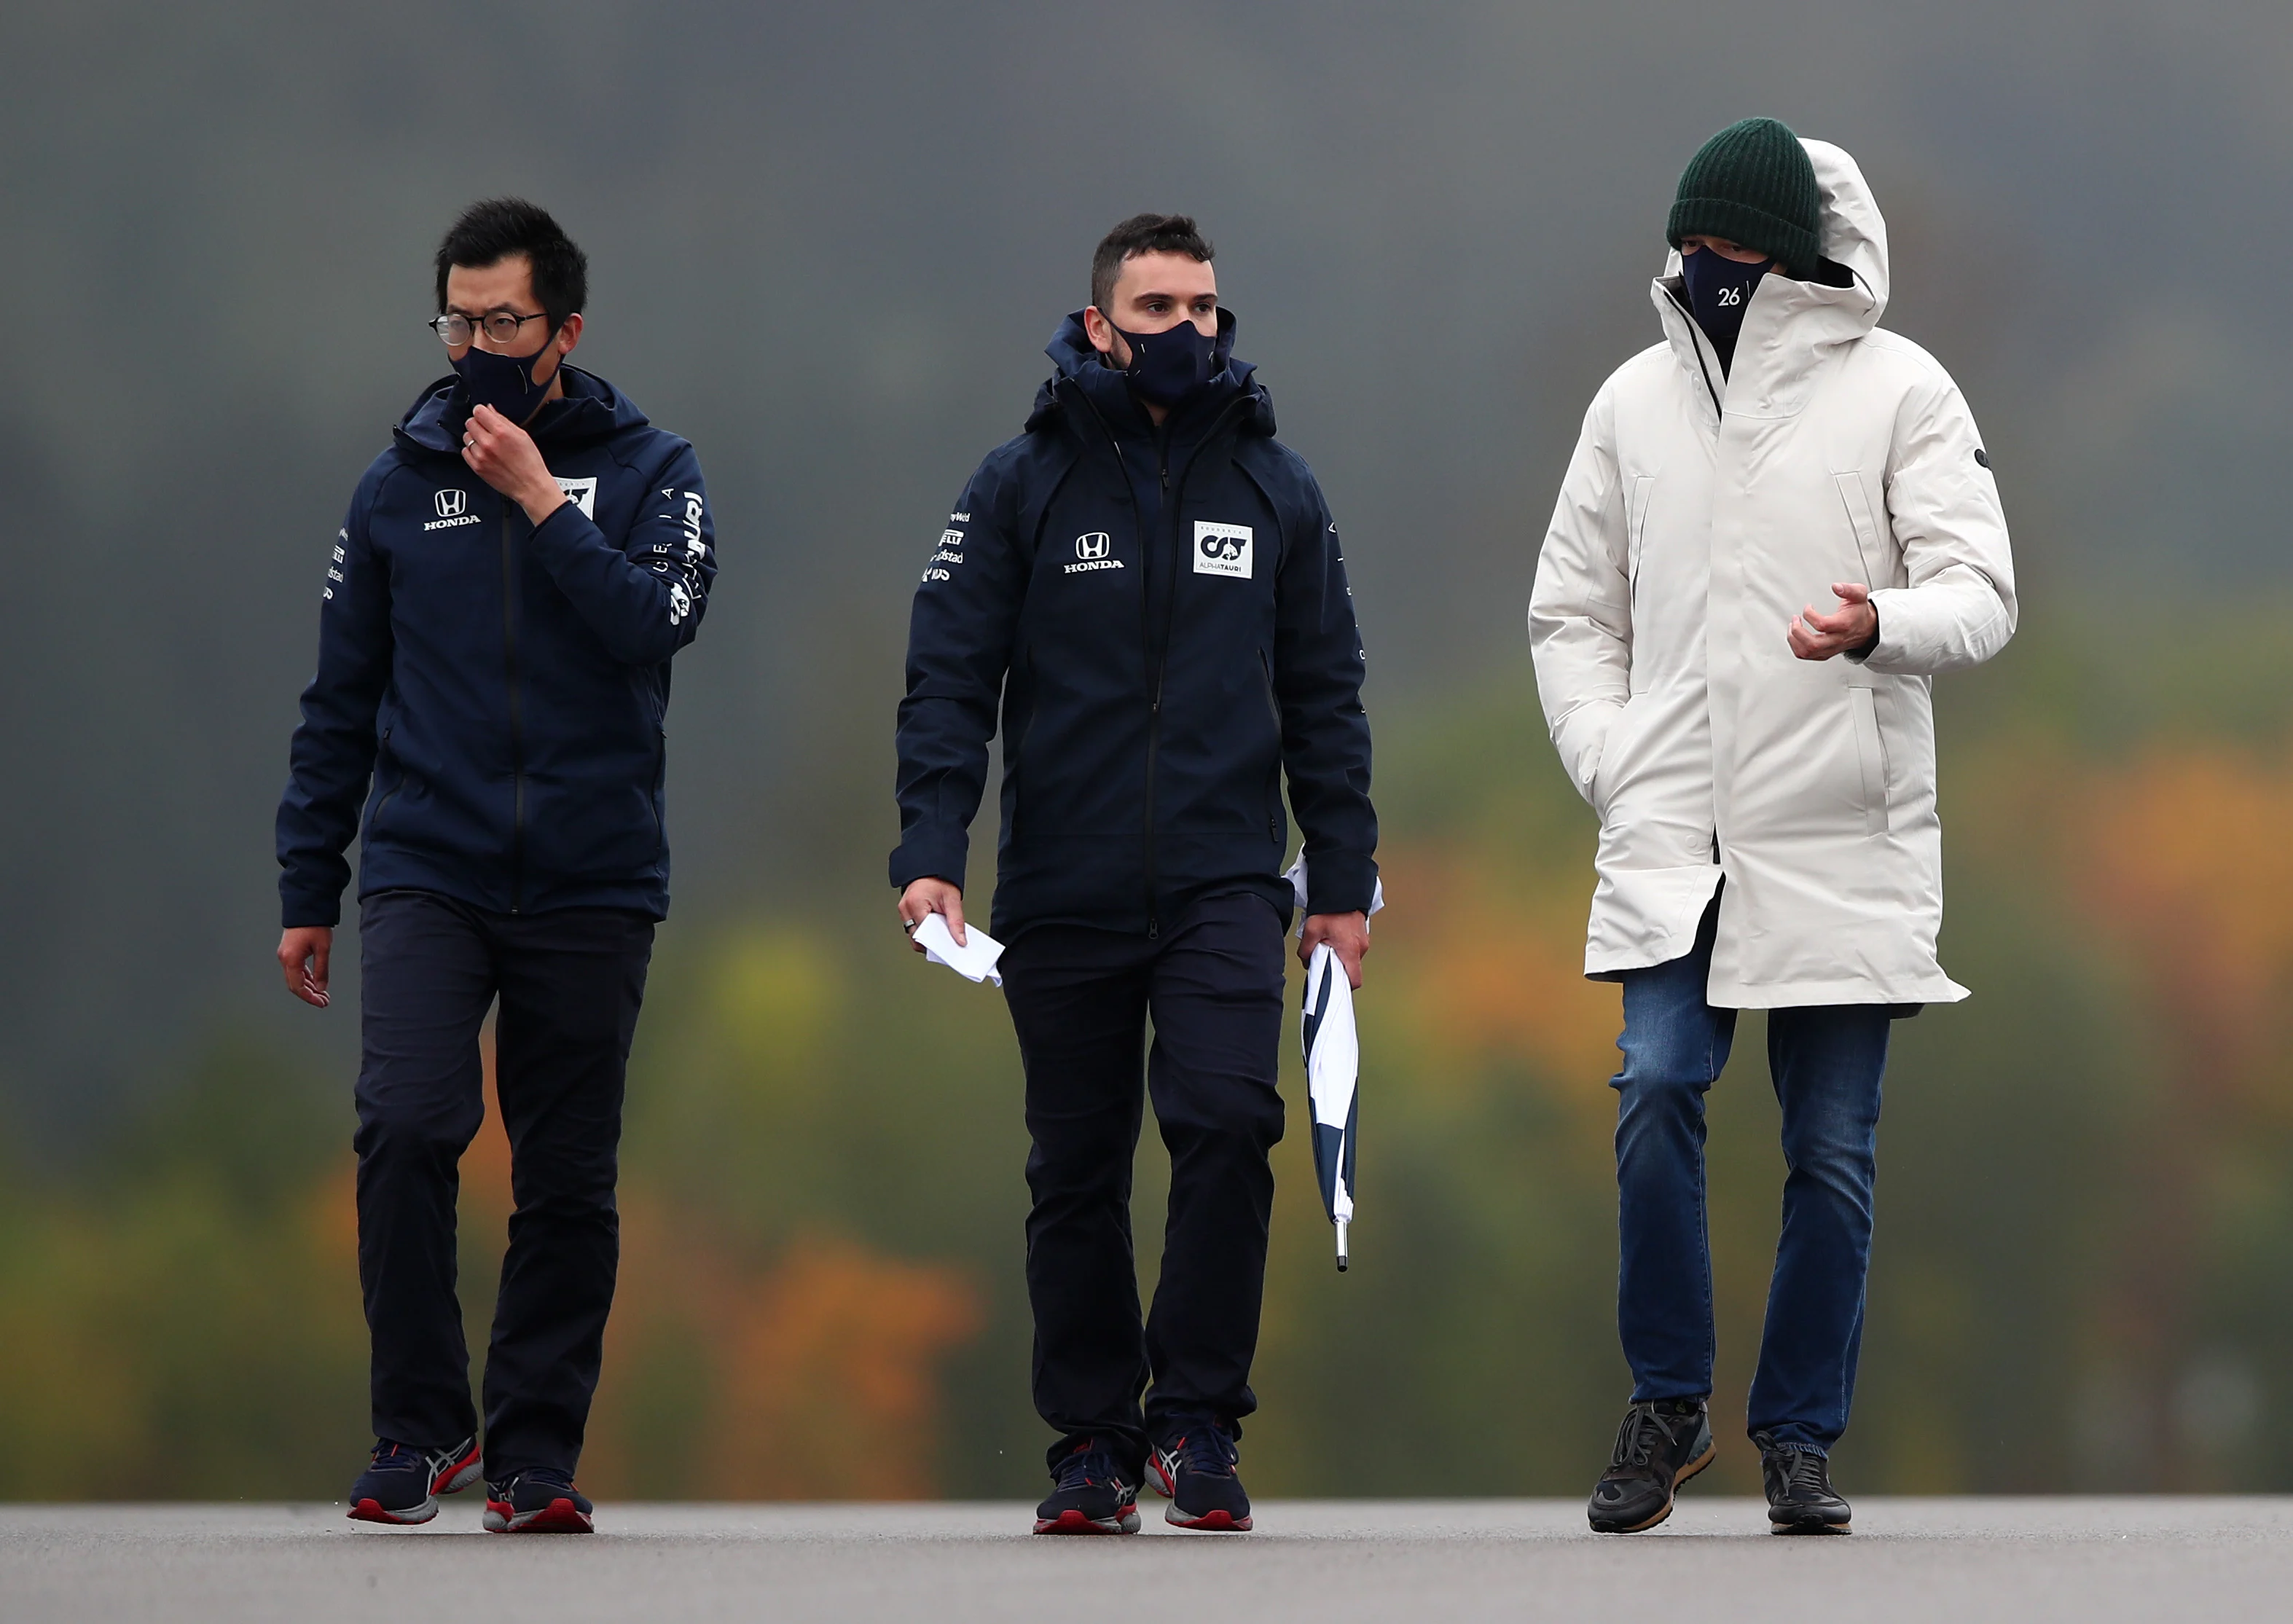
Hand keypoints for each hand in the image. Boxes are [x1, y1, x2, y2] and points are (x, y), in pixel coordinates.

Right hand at [278, 926, 332, 1006]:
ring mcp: (285, 955)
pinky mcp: (289, 951)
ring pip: (295, 978)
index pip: (298, 987)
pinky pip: (296, 969)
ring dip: (309, 987)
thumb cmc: (314, 926)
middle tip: (324, 1001)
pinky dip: (306, 977)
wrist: (306, 908)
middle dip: (310, 994)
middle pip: (295, 984)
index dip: (310, 997)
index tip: (322, 1003)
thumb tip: (321, 988)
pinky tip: (316, 982)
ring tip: (323, 994)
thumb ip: (321, 970)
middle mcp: (285, 959)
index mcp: (291, 960)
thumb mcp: (323, 949)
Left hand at [462, 403, 564, 524]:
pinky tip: (483, 453)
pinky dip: (472, 450)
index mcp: (501, 432)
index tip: (485, 415)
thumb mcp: (522, 435)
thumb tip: (489, 409)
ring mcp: (481, 456)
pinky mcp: (476, 467)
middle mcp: (488, 443)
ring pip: (466, 436)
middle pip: (470, 422)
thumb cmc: (530, 462)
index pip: (478, 411)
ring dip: (474, 437)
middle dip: (478, 423)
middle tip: (487, 430)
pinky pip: (465, 451)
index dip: (482, 411)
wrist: (530, 486)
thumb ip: (503, 420)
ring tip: (487, 443)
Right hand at [898, 878, 964, 953]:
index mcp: (915, 904)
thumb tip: (960, 940)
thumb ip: (956, 922)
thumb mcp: (952, 900)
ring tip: (941, 936)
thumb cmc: (939, 880)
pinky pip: (913, 928)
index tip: (947, 950)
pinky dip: (925, 932)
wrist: (930, 868)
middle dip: (931, 943)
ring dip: (927, 938)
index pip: (925, 933)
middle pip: (917, 937)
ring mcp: (904, 910)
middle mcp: (906, 908)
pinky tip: (936, 931)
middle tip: (946, 945)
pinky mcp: (906, 912)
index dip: (936, 943)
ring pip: (914, 934)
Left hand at [1299, 910, 1368, 988]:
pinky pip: (1352, 946)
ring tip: (1328, 943)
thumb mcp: (1311, 930)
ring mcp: (1363, 940)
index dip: (1344, 986)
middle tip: (1324, 958)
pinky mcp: (1361, 934)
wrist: (1342, 891)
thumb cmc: (1331, 908)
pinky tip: (1333, 936)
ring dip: (1339, 955)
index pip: (1354, 980)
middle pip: (1350, 968)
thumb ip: (1306, 950)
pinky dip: (1343, 946)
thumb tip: (1306, 960)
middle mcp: (1360, 947)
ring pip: (1350, 957)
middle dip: (1336, 967)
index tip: (1333, 984)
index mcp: (1350, 950)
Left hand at [1789, 582, 1878, 660]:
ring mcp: (1830, 648)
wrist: (1866, 628)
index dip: (1810, 614)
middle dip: (1798, 631)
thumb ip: (1848, 589)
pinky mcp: (1825, 653)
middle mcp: (1837, 640)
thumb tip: (1835, 587)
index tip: (1808, 606)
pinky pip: (1806, 655)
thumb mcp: (1859, 594)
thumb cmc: (1859, 611)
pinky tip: (1794, 636)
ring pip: (1807, 652)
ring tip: (1792, 626)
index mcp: (1844, 625)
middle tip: (1795, 619)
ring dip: (1793, 640)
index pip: (1822, 625)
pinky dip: (1795, 647)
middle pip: (1813, 644)